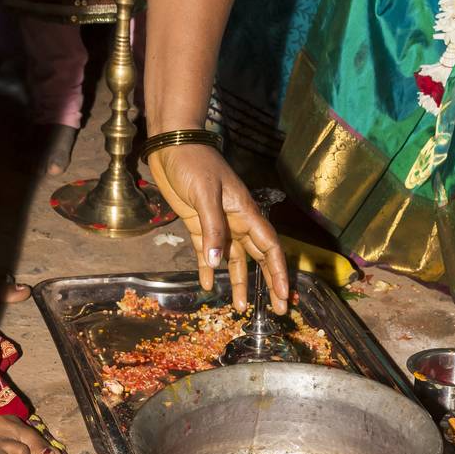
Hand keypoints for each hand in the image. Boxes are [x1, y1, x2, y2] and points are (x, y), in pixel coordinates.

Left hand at [147, 144, 289, 313]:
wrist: (172, 145)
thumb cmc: (193, 163)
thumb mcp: (205, 195)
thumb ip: (212, 229)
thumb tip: (216, 263)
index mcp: (245, 213)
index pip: (269, 247)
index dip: (278, 272)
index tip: (283, 294)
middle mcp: (236, 222)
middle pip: (257, 258)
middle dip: (266, 283)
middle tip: (276, 308)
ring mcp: (218, 224)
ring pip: (233, 259)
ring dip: (237, 282)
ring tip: (239, 306)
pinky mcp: (198, 224)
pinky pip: (207, 252)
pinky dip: (208, 269)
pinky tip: (208, 285)